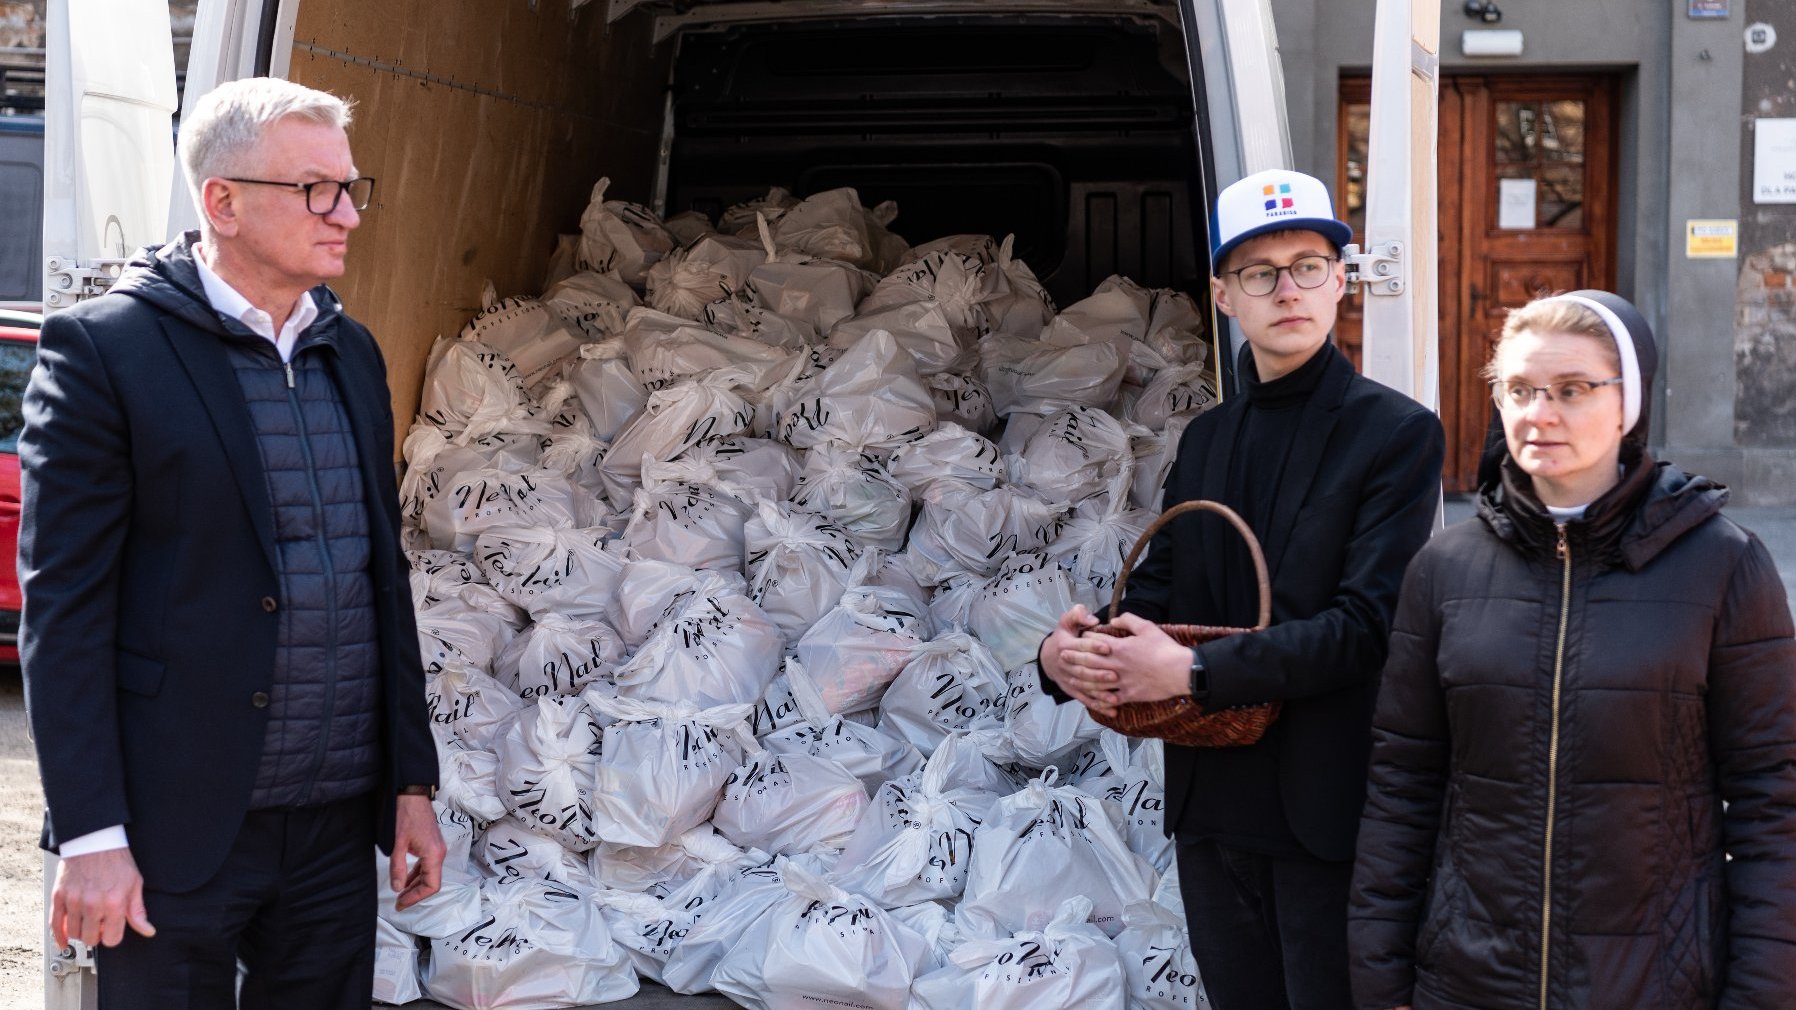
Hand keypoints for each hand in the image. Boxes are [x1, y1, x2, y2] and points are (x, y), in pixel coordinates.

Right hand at [50, 847, 154, 948]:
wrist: (94, 841)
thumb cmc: (116, 860)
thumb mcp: (134, 884)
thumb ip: (137, 911)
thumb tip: (147, 930)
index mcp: (114, 903)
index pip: (112, 939)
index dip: (113, 936)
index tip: (113, 930)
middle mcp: (92, 904)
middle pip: (91, 939)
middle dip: (97, 935)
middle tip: (99, 925)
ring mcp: (74, 901)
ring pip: (74, 933)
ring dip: (80, 931)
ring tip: (87, 921)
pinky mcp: (59, 897)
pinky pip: (54, 924)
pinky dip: (59, 935)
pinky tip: (64, 939)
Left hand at [390, 794, 445, 910]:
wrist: (412, 793)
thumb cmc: (406, 814)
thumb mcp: (397, 844)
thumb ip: (398, 868)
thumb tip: (398, 888)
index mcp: (433, 854)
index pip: (431, 886)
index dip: (416, 898)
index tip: (401, 903)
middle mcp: (439, 853)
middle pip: (432, 882)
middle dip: (415, 894)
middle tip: (399, 902)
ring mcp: (436, 848)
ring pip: (429, 873)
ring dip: (415, 885)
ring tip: (400, 893)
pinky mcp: (431, 844)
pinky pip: (427, 864)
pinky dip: (417, 874)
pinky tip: (406, 877)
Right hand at [1040, 605, 1118, 716]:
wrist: (1048, 656)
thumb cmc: (1064, 636)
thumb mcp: (1067, 621)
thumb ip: (1078, 615)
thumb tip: (1093, 620)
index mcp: (1065, 645)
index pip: (1079, 646)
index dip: (1093, 646)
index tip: (1108, 646)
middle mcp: (1065, 663)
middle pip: (1082, 670)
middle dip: (1098, 673)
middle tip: (1115, 675)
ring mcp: (1068, 678)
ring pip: (1084, 686)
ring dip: (1099, 692)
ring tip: (1115, 696)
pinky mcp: (1071, 690)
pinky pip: (1084, 699)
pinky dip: (1098, 706)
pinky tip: (1112, 710)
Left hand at [1066, 612, 1192, 704]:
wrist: (1181, 671)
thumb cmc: (1165, 649)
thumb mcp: (1148, 627)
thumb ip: (1128, 621)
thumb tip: (1114, 620)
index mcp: (1120, 648)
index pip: (1095, 643)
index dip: (1084, 640)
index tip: (1076, 638)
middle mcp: (1117, 665)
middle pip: (1089, 662)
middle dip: (1074, 658)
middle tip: (1062, 656)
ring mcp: (1122, 681)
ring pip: (1096, 682)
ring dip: (1082, 679)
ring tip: (1071, 677)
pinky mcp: (1130, 694)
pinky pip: (1111, 698)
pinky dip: (1101, 698)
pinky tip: (1094, 698)